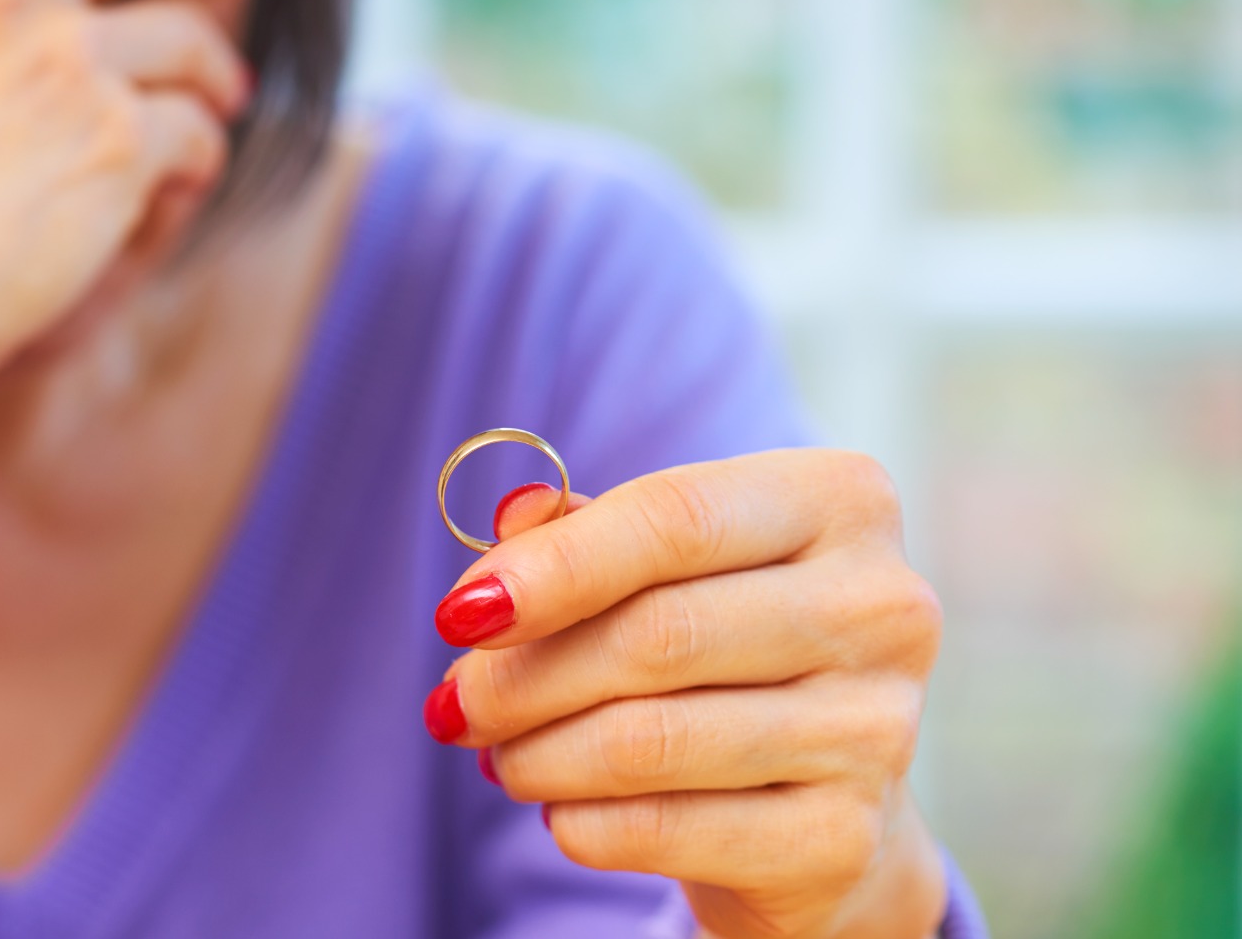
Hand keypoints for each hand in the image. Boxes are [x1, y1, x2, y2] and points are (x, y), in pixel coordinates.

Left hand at [427, 450, 947, 938]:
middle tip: (456, 704)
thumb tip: (512, 518)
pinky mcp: (843, 837)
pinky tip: (558, 811)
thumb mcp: (665, 568)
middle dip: (525, 675)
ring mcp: (876, 728)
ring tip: (497, 755)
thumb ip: (586, 531)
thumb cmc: (725, 649)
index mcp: (840, 500)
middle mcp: (882, 607)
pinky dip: (583, 822)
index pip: (675, 518)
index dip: (554, 567)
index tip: (460, 613)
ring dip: (540, 753)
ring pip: (652, 739)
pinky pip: (669, 828)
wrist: (822, 795)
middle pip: (657, 634)